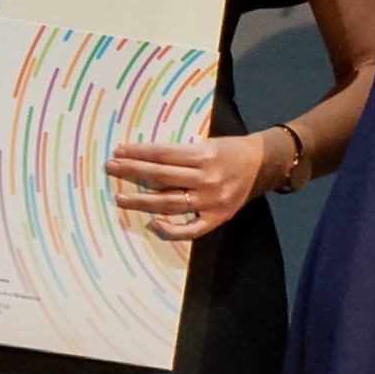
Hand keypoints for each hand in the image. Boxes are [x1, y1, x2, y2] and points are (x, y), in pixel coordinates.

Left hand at [107, 127, 270, 241]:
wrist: (264, 165)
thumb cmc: (231, 151)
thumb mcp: (208, 143)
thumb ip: (181, 154)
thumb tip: (144, 162)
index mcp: (205, 155)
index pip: (163, 154)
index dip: (139, 153)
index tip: (119, 152)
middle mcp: (207, 178)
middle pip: (162, 177)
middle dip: (133, 172)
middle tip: (111, 169)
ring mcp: (212, 201)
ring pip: (170, 203)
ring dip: (142, 200)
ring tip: (121, 197)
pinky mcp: (218, 218)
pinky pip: (191, 230)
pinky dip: (171, 230)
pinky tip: (153, 224)